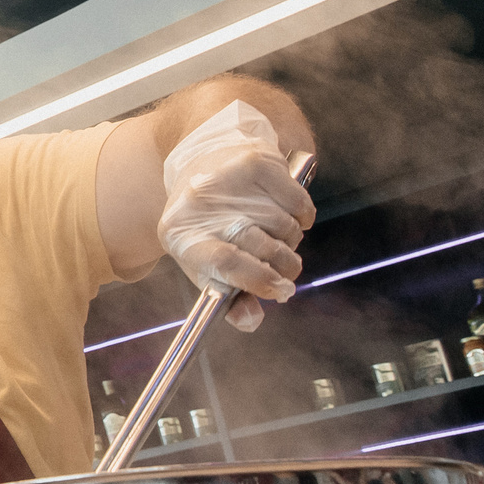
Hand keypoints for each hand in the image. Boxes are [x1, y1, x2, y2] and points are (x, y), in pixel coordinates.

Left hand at [157, 102, 313, 330]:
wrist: (205, 162)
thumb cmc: (208, 225)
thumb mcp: (205, 262)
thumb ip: (231, 298)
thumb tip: (251, 321)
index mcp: (180, 236)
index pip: (224, 263)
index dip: (259, 282)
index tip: (279, 291)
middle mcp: (199, 204)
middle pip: (262, 248)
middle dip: (283, 266)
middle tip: (285, 268)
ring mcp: (228, 180)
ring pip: (285, 228)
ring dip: (290, 241)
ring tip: (275, 235)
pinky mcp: (257, 162)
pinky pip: (300, 205)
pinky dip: (303, 218)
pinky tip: (286, 214)